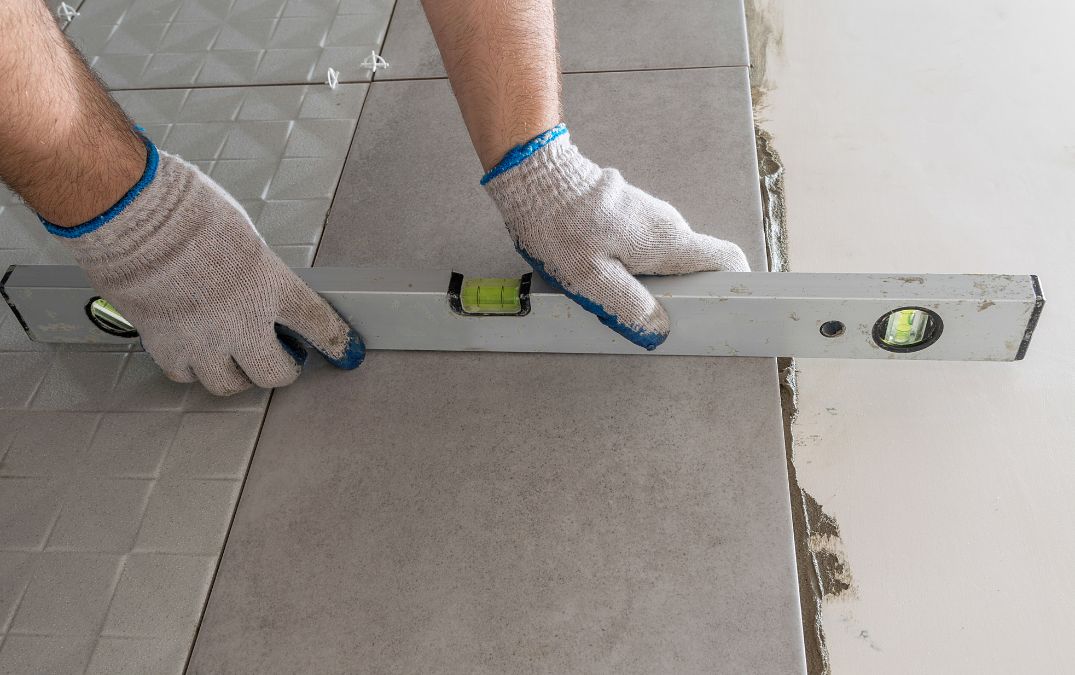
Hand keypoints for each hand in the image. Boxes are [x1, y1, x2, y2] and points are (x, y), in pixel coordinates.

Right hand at [43, 138, 363, 395]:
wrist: (133, 216)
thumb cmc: (184, 209)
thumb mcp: (243, 235)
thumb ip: (254, 267)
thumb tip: (252, 279)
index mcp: (272, 285)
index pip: (317, 323)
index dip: (335, 340)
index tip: (345, 350)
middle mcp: (244, 322)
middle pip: (275, 373)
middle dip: (281, 367)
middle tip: (277, 354)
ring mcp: (204, 340)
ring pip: (229, 384)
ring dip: (237, 373)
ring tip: (233, 356)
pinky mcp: (166, 346)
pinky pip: (186, 374)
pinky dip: (193, 367)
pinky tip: (193, 348)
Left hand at [484, 125, 749, 349]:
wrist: (534, 175)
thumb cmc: (559, 225)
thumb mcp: (591, 277)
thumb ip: (628, 306)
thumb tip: (658, 330)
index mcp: (667, 241)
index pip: (727, 260)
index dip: (734, 287)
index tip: (717, 312)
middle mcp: (666, 225)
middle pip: (694, 266)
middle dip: (681, 297)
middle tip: (650, 321)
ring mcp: (648, 217)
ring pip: (666, 259)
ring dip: (651, 284)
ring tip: (618, 301)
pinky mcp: (627, 215)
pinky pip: (643, 248)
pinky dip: (633, 269)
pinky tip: (602, 278)